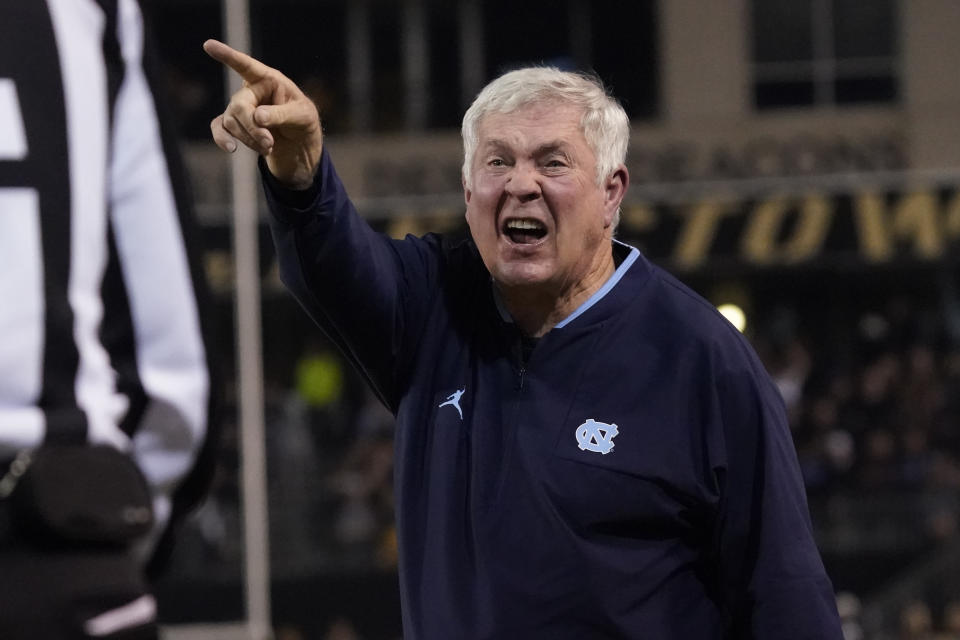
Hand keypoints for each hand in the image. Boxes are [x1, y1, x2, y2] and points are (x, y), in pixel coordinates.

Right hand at [203, 39, 322, 188]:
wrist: (299, 145)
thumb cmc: (303, 122)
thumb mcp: (302, 116)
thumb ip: (281, 114)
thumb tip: (257, 117)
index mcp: (269, 80)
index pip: (246, 66)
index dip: (228, 56)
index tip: (208, 45)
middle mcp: (251, 91)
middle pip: (238, 106)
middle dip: (252, 127)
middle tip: (269, 143)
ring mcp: (240, 108)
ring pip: (231, 122)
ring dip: (249, 139)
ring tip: (269, 147)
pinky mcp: (235, 125)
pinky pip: (219, 129)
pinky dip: (222, 139)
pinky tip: (231, 148)